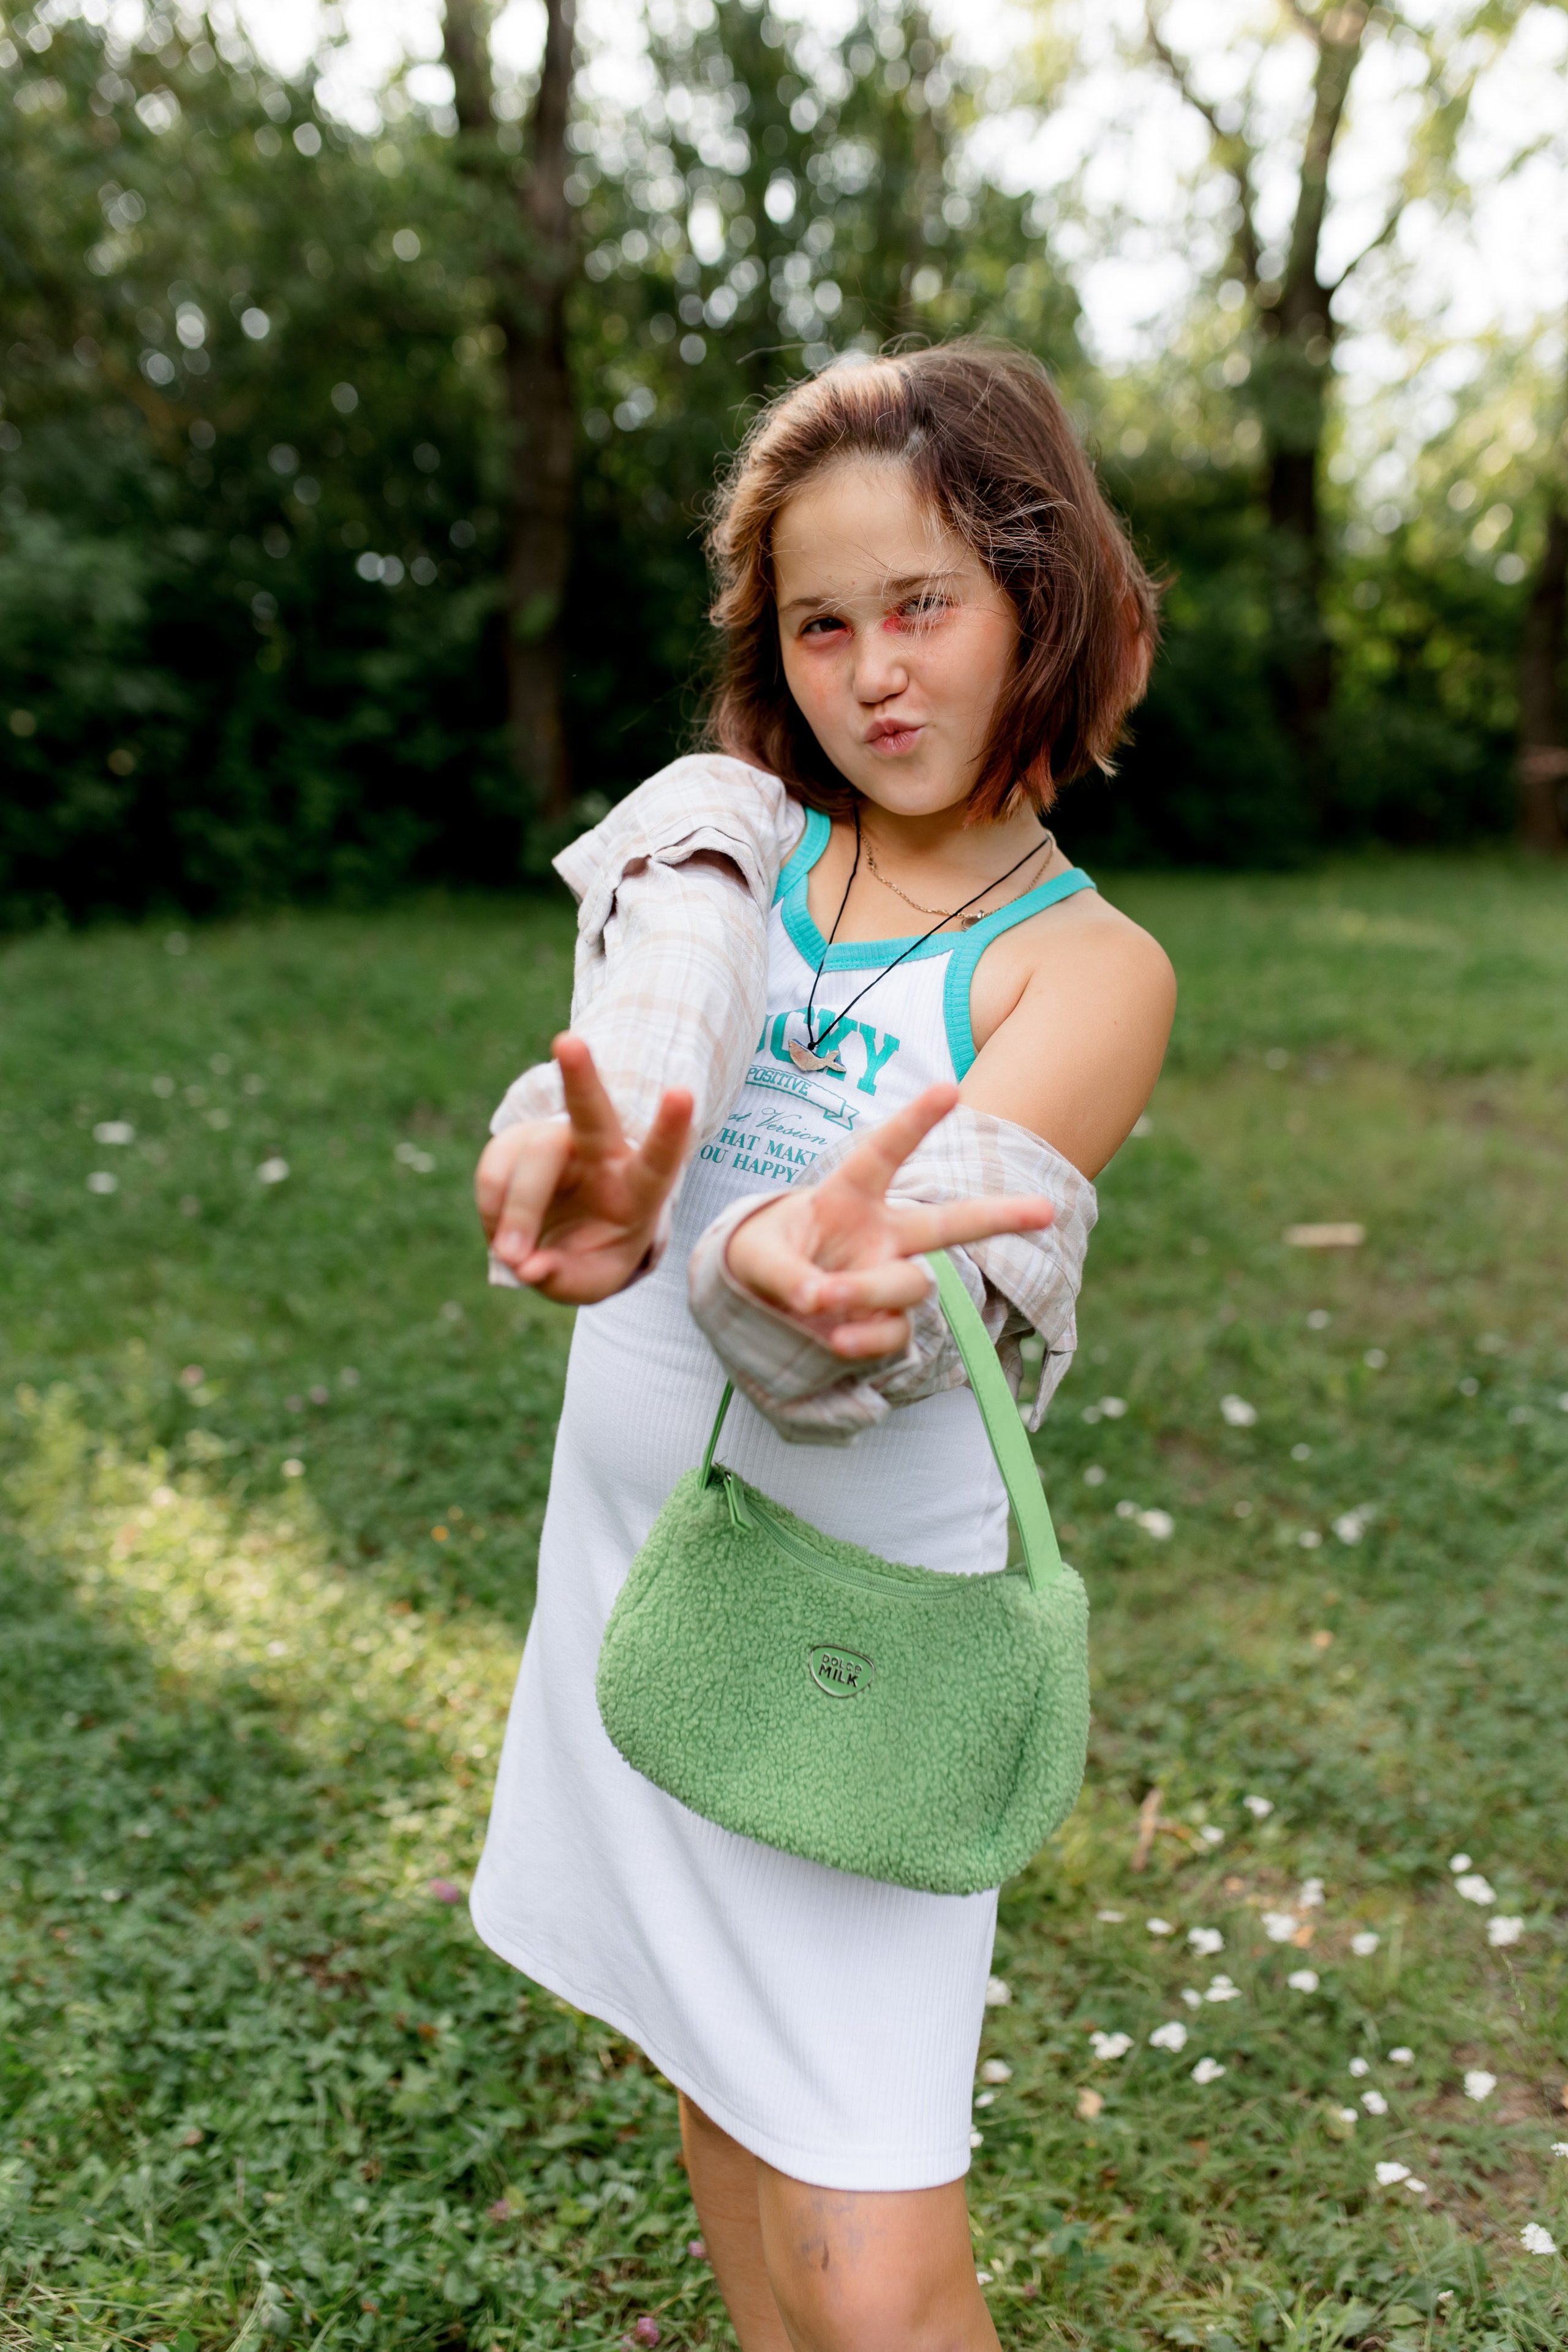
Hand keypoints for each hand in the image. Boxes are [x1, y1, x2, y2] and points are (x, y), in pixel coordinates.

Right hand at [475, 1035, 692, 1303]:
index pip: (660, 1158)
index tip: (683, 1093)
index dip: (670, 1129)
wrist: (561, 1239)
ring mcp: (556, 1141)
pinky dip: (492, 1211)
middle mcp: (601, 1152)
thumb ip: (564, 1279)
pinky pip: (494, 1170)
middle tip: (568, 1042)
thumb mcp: (591, 1279)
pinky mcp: (515, 1143)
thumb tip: (527, 1267)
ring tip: (511, 1257)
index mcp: (638, 1186)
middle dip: (581, 1076)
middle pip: (592, 1113)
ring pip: (532, 1157)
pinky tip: (501, 1233)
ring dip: (517, 1214)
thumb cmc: (593, 1255)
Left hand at [724, 1082, 1053, 1358]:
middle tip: (1048, 1210)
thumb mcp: (755, 1256)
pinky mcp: (886, 1322)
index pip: (884, 1154)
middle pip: (949, 1223)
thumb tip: (817, 1298)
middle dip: (1000, 1216)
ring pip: (913, 1282)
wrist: (761, 1303)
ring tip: (824, 1298)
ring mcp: (890, 1278)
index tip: (950, 1088)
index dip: (915, 1121)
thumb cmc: (762, 1258)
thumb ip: (782, 1272)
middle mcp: (883, 1234)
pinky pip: (894, 1330)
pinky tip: (837, 1338)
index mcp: (850, 1196)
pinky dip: (866, 1336)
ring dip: (868, 1290)